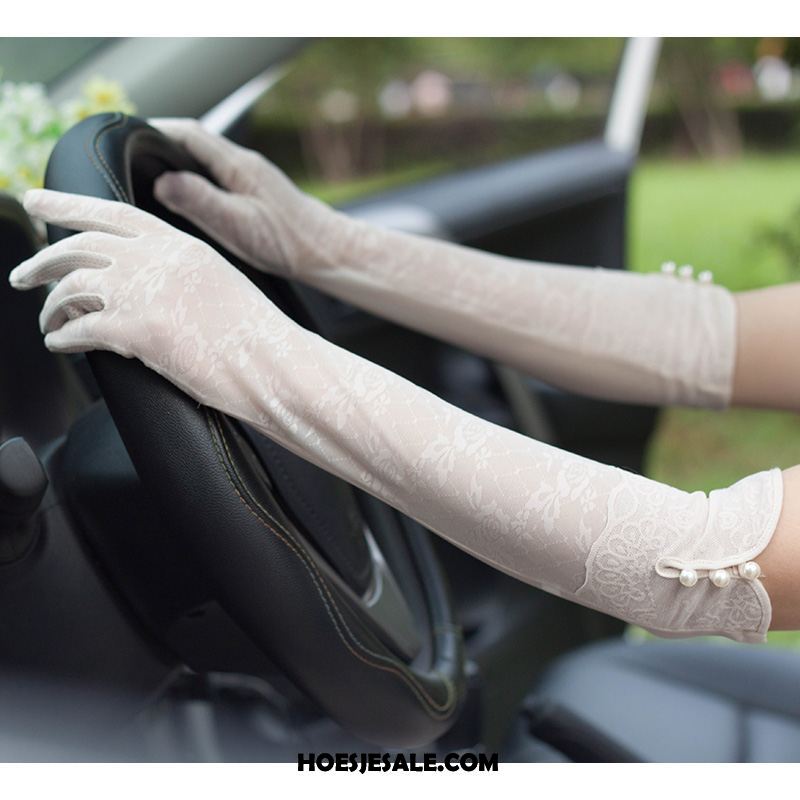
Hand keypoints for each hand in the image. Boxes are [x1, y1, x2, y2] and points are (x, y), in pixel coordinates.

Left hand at [9, 188, 295, 407]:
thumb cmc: (257, 334)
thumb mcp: (218, 284)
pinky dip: (62, 338)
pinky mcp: (137, 331)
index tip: (36, 198)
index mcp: (180, 244)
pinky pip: (79, 329)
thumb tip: (144, 281)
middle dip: (40, 261)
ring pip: (70, 289)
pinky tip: (61, 344)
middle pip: (77, 246)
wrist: (277, 363)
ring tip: (49, 324)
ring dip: (50, 309)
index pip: (110, 212)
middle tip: (21, 275)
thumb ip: (179, 273)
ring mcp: (144, 292)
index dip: (66, 204)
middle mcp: (157, 259)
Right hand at [151, 118, 350, 277]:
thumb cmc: (286, 242)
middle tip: (136, 158)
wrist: (326, 252)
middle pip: (197, 143)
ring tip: (156, 178)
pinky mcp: (260, 194)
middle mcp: (246, 164)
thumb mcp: (237, 224)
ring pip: (210, 161)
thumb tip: (162, 181)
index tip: (130, 139)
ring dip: (184, 164)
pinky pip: (222, 178)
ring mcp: (254, 178)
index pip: (189, 134)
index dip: (156, 132)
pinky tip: (194, 202)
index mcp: (238, 165)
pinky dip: (201, 182)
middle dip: (166, 147)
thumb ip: (199, 201)